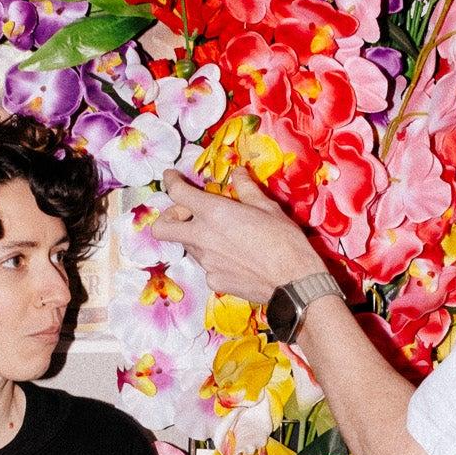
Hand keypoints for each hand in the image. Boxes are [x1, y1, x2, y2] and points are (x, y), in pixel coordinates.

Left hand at [152, 168, 322, 304]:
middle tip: (185, 213)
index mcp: (214, 213)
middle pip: (162, 228)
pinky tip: (236, 258)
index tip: (171, 178)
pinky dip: (215, 258)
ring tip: (223, 235)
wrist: (294, 282)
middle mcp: (203, 237)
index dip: (170, 181)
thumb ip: (246, 189)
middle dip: (167, 218)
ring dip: (196, 237)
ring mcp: (206, 262)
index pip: (176, 193)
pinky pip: (206, 266)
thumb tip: (238, 173)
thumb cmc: (284, 241)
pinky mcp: (214, 280)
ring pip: (187, 245)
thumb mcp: (267, 207)